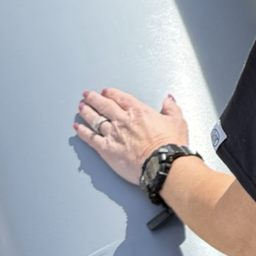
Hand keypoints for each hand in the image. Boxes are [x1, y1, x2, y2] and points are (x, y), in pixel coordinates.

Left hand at [74, 88, 188, 185]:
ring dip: (86, 112)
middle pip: (104, 106)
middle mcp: (123, 120)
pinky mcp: (106, 149)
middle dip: (94, 99)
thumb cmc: (171, 144)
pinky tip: (77, 128)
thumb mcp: (178, 121)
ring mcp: (113, 134)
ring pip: (95, 119)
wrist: (162, 163)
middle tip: (87, 95)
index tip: (106, 92)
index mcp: (139, 111)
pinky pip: (90, 138)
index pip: (121, 98)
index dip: (111, 94)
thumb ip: (171, 108)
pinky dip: (82, 132)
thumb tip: (168, 99)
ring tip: (81, 107)